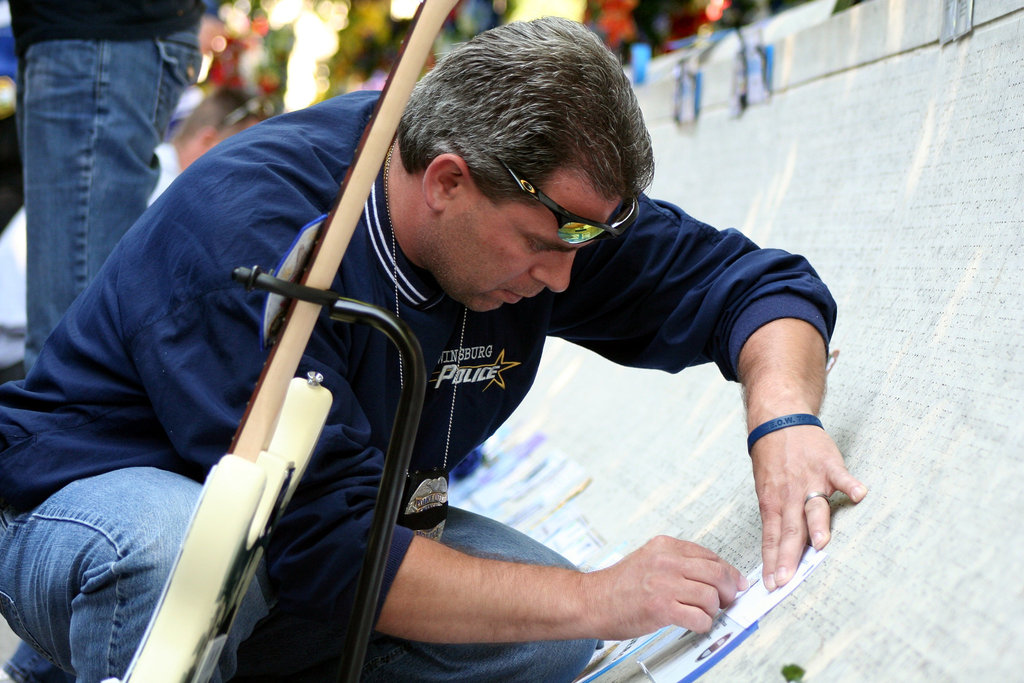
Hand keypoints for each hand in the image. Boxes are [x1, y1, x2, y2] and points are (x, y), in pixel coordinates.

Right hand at [583, 535, 748, 638]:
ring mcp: (663, 584)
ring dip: (713, 610)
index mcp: (664, 545)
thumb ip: (677, 562)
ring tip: (704, 614)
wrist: (591, 601)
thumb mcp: (648, 559)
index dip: (728, 571)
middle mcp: (665, 561)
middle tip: (728, 600)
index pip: (709, 555)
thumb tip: (712, 574)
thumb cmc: (619, 585)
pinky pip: (699, 617)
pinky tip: (695, 624)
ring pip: (711, 596)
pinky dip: (703, 624)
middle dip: (729, 590)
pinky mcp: (661, 608)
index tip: (735, 582)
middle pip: (717, 573)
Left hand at [750, 423, 866, 590]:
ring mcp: (810, 479)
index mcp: (773, 501)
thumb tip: (777, 549)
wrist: (779, 419)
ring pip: (814, 507)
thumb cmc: (772, 458)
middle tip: (786, 579)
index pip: (772, 537)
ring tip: (821, 545)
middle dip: (788, 557)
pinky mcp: (828, 464)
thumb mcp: (765, 488)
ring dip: (817, 526)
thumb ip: (776, 515)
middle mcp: (790, 494)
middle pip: (790, 530)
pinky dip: (850, 485)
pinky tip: (859, 495)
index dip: (772, 561)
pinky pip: (842, 476)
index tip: (771, 583)